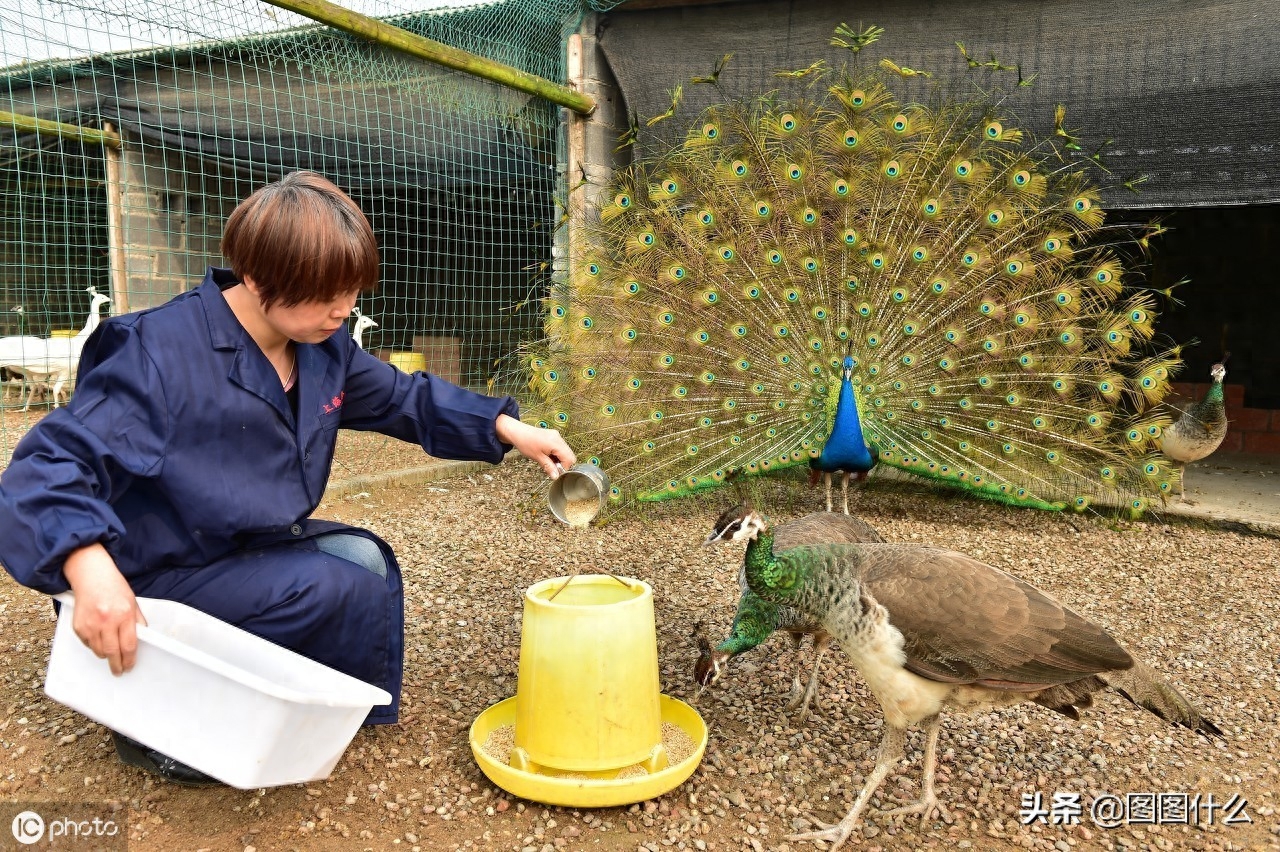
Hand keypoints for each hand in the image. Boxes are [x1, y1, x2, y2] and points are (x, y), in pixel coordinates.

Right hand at [62, 543, 145, 675]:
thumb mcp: (133, 602)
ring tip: (111, 654)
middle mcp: (106, 621)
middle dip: (116, 665)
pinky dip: (94, 646)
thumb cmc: (114, 588)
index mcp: (124, 614)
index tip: (130, 666)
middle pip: (111, 652)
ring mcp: (90, 624)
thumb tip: (143, 640)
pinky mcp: (78, 626)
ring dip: (105, 655)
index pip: (128, 645)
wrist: (92, 576)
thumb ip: (137, 622)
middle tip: (119, 671)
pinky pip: (88, 644)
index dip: (129, 660)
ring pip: (98, 651)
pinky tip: (99, 639)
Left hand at [495, 414, 576, 479]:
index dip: (563, 467)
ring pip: (565, 451)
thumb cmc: (525, 442)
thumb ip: (549, 467)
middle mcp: (558, 438)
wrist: (517, 432)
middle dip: (562, 463)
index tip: (555, 471)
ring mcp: (556, 436)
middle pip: (569, 455)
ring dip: (559, 458)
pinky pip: (560, 447)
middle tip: (551, 466)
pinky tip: (547, 455)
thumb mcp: (537, 457)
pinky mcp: (553, 436)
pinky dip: (556, 454)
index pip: (569, 458)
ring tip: (547, 460)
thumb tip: (556, 476)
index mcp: (556, 442)